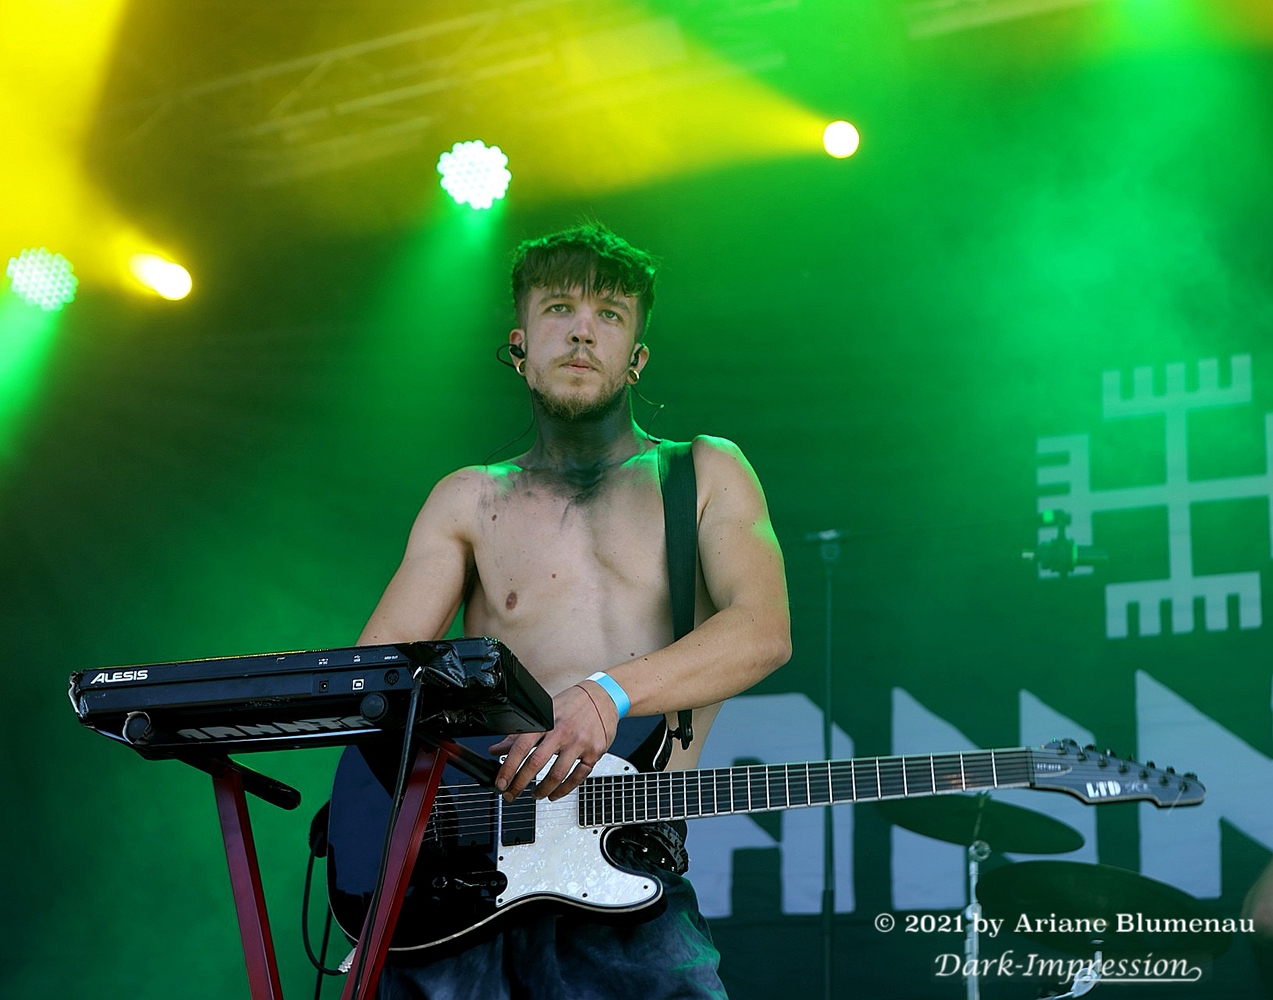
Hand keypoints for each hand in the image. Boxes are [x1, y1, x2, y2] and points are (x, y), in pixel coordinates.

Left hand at [489, 682, 617, 801]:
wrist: (604, 697)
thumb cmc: (572, 704)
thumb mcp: (544, 713)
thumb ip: (519, 734)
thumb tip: (496, 749)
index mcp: (546, 721)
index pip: (521, 747)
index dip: (508, 768)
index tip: (501, 783)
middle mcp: (562, 731)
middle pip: (536, 763)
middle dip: (520, 784)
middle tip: (511, 794)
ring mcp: (579, 743)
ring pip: (557, 774)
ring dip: (542, 789)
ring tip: (535, 794)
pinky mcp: (594, 752)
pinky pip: (578, 777)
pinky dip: (564, 790)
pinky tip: (555, 793)